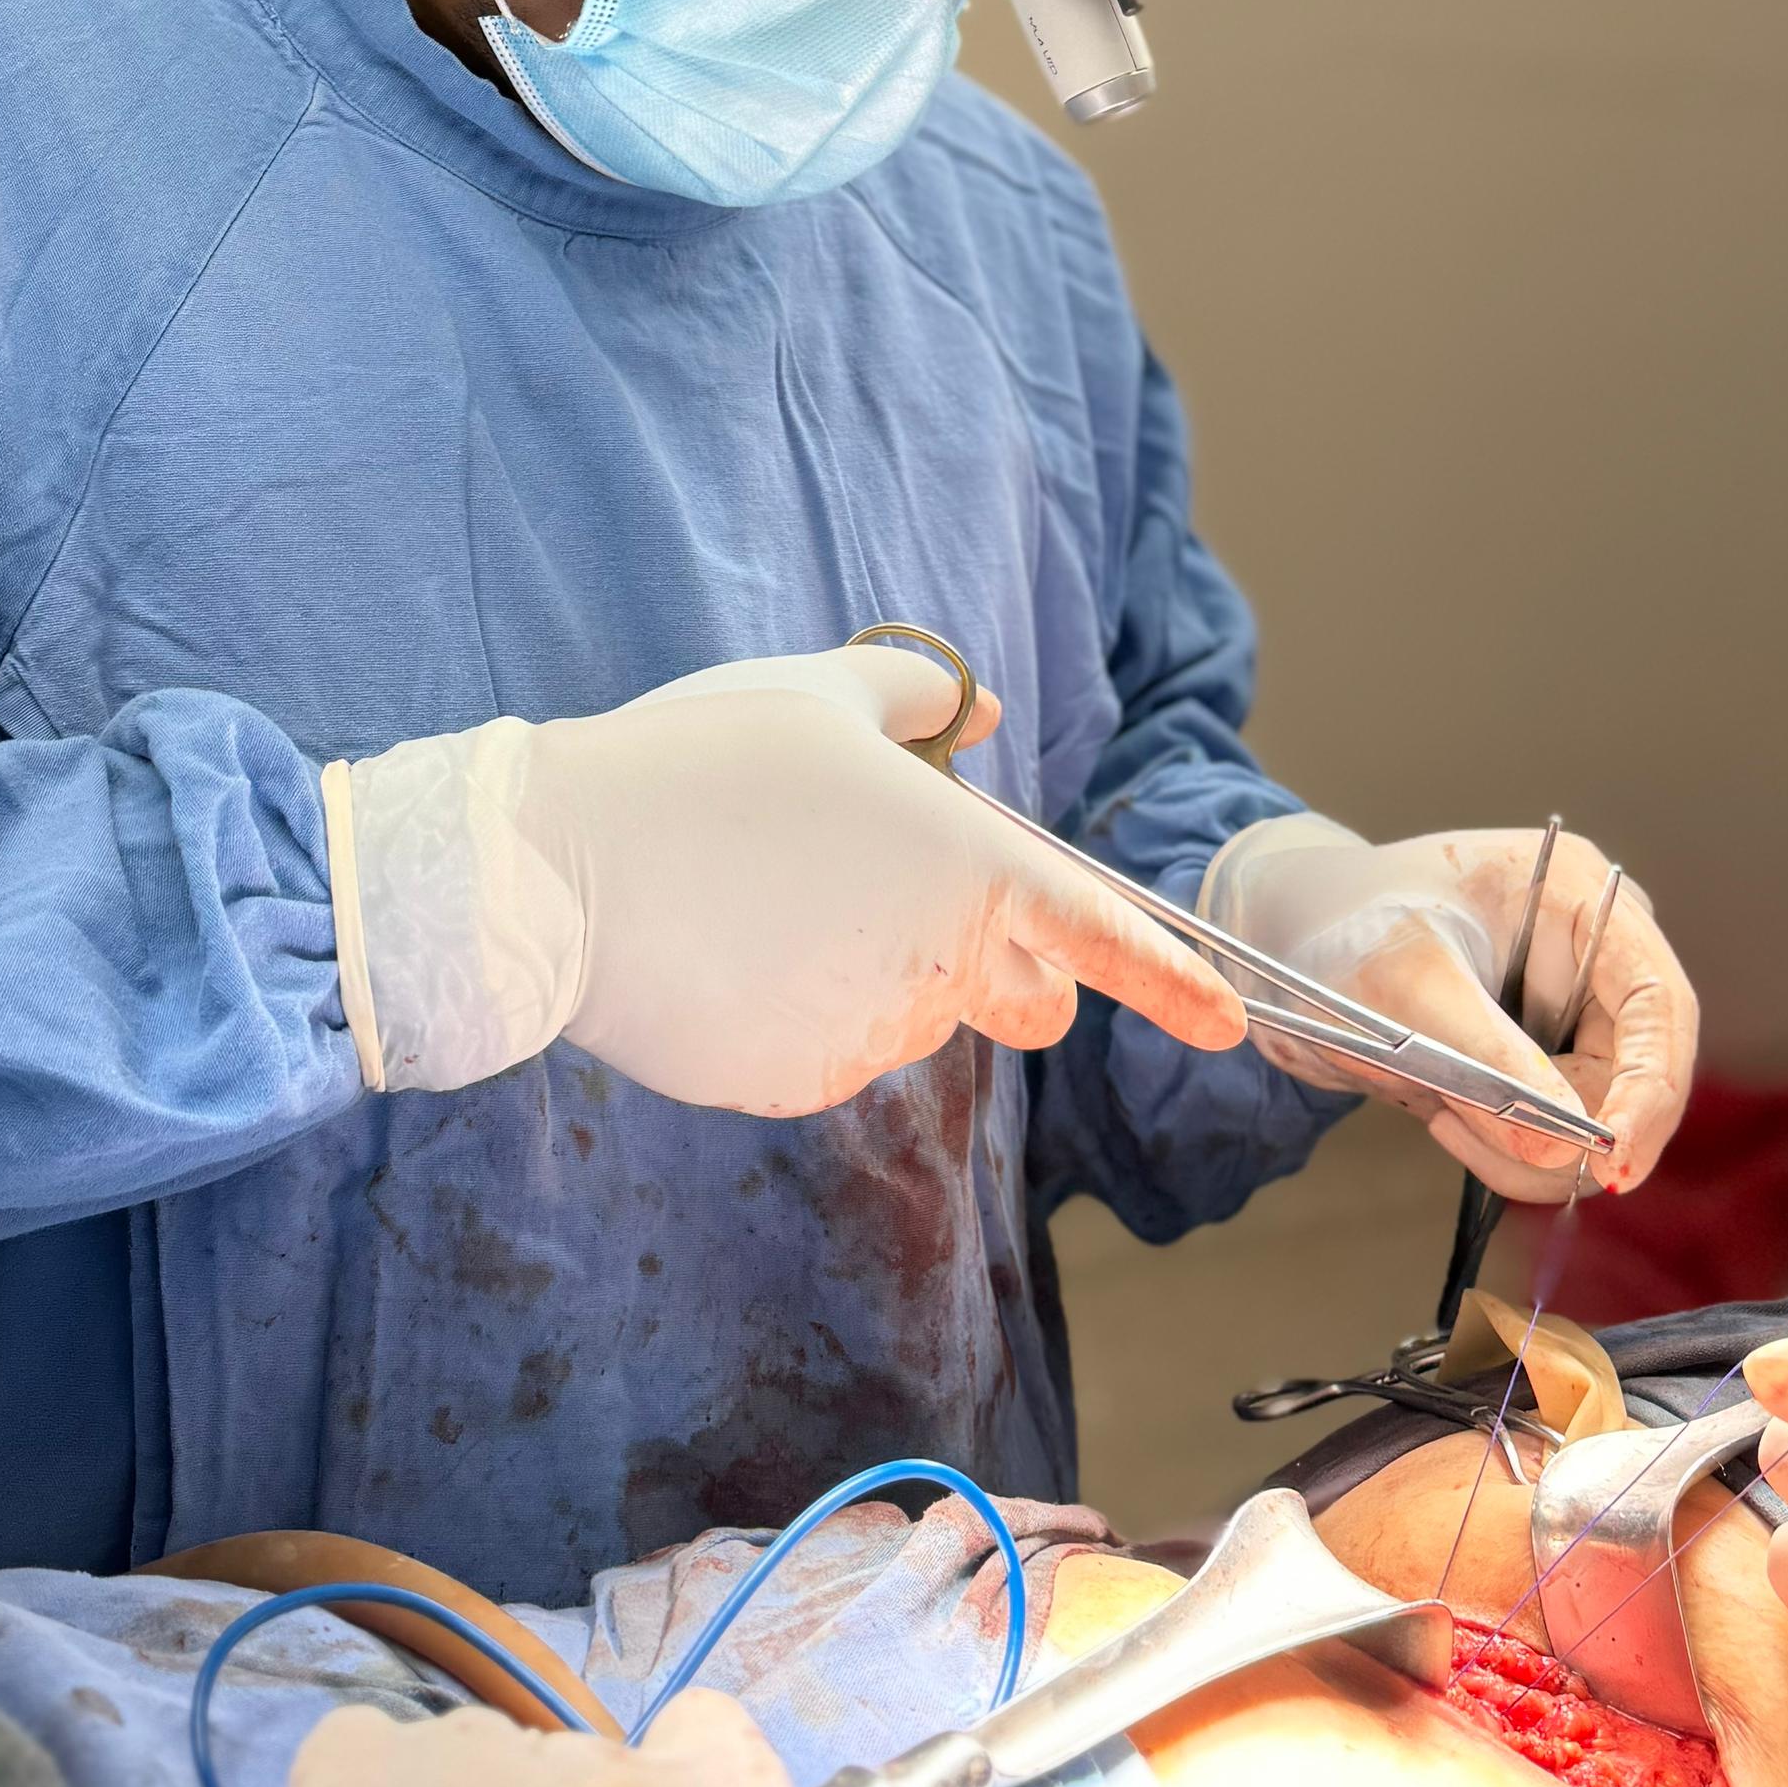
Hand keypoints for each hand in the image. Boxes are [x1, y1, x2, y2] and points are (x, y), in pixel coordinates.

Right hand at [328, 644, 1246, 1115]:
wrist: (557, 869)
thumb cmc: (696, 762)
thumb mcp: (813, 700)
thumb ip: (917, 702)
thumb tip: (982, 710)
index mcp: (962, 863)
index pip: (1097, 936)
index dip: (1172, 984)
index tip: (1230, 1024)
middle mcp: (936, 963)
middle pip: (1023, 995)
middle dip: (1006, 967)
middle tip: (904, 895)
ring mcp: (868, 1038)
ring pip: (914, 1018)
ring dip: (877, 974)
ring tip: (766, 896)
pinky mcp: (798, 1086)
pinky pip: (832, 1052)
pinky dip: (802, 1012)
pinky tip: (730, 952)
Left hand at [1193, 814, 1695, 1198]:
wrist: (1282, 940)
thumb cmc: (1338, 924)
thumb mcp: (1406, 985)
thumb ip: (1489, 1064)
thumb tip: (1564, 1152)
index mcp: (1579, 897)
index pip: (1659, 1004)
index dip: (1651, 1090)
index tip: (1612, 1163)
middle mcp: (1590, 954)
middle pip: (1635, 1076)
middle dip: (1565, 1128)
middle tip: (1466, 1130)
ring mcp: (1567, 1011)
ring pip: (1592, 1121)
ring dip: (1521, 1142)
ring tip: (1437, 1107)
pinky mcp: (1536, 1062)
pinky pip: (1551, 1135)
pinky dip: (1503, 1146)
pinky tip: (1442, 1112)